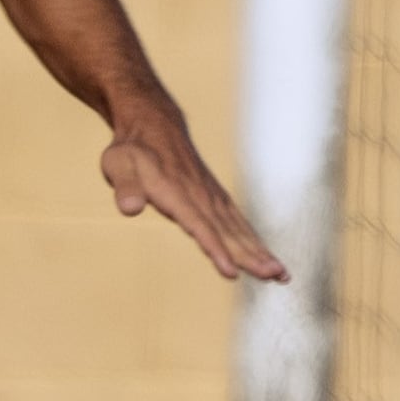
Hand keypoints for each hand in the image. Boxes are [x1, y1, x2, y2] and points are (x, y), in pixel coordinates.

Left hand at [100, 102, 288, 284]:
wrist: (154, 124)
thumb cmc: (132, 149)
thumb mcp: (117, 164)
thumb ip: (125, 187)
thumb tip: (130, 207)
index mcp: (177, 193)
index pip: (200, 227)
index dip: (216, 250)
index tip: (231, 272)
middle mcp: (201, 197)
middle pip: (229, 233)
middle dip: (253, 256)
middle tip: (277, 276)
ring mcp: (211, 197)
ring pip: (239, 230)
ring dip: (261, 252)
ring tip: (282, 274)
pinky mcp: (216, 198)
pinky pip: (238, 222)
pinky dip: (254, 241)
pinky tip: (266, 257)